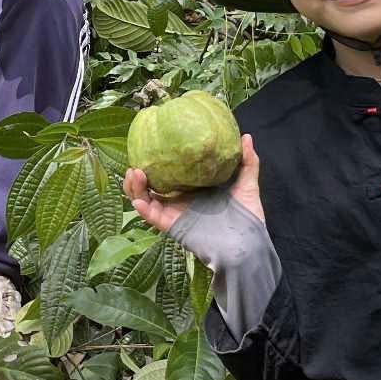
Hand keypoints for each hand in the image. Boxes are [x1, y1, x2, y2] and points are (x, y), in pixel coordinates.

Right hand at [125, 134, 264, 236]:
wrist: (247, 243)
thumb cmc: (248, 216)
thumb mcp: (247, 184)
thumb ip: (247, 162)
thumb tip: (246, 136)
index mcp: (193, 190)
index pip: (169, 175)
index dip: (157, 164)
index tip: (151, 148)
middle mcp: (180, 201)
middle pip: (151, 188)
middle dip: (139, 175)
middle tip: (136, 161)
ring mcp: (175, 214)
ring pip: (146, 201)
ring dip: (136, 188)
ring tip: (133, 172)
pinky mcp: (174, 226)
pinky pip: (154, 217)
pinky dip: (143, 208)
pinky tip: (139, 200)